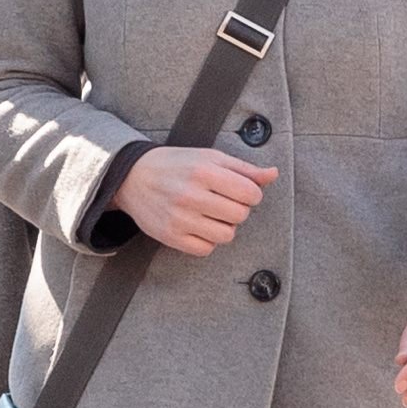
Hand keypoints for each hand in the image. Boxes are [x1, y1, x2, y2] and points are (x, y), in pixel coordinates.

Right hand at [111, 147, 276, 256]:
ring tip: (210, 214)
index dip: (250, 193)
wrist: (133, 177)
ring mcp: (180, 218)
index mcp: (204, 171)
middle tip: (223, 202)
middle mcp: (191, 195)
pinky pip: (206, 249)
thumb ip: (244, 168)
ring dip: (224, 226)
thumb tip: (273, 174)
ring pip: (226, 236)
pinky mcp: (170, 236)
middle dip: (237, 210)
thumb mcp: (210, 157)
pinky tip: (198, 226)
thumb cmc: (176, 165)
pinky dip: (207, 240)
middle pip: (240, 216)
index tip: (239, 191)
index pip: (251, 193)